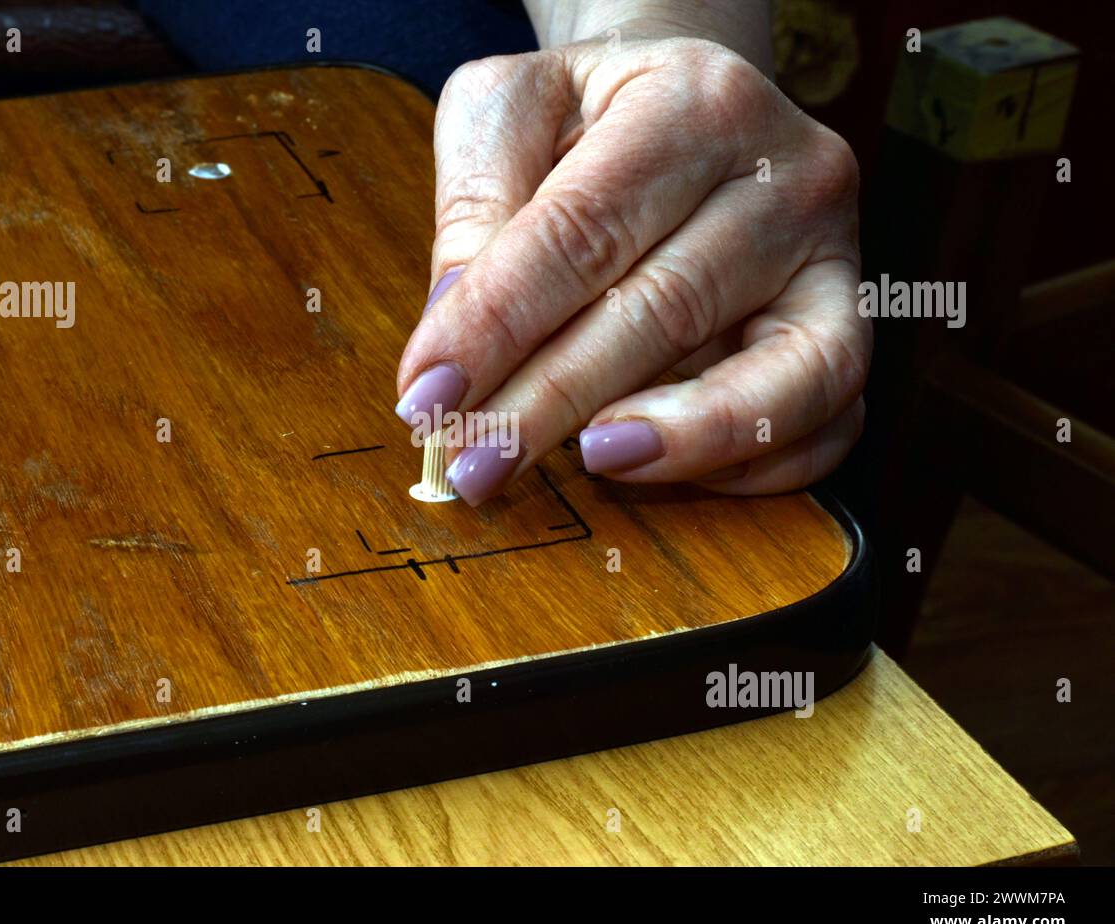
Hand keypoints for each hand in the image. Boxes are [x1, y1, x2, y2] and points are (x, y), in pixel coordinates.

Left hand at [395, 25, 868, 504]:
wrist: (692, 108)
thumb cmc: (592, 117)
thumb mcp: (511, 110)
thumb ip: (475, 204)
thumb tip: (453, 342)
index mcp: (691, 101)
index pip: (581, 229)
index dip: (497, 325)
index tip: (427, 397)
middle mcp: (788, 172)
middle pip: (666, 309)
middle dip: (554, 402)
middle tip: (473, 464)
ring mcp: (836, 255)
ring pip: (777, 373)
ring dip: (674, 440)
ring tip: (588, 467)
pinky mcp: (849, 323)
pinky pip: (830, 419)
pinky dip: (753, 464)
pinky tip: (660, 466)